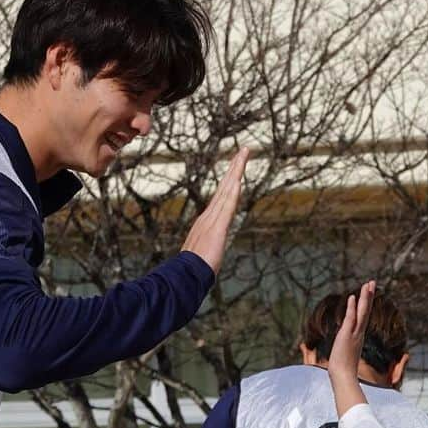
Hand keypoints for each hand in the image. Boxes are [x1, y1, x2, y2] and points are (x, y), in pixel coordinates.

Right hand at [181, 146, 249, 274]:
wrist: (183, 278)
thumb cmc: (190, 271)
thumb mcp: (201, 257)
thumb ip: (204, 252)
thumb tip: (204, 257)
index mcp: (206, 222)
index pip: (221, 197)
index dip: (230, 181)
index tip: (237, 167)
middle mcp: (208, 217)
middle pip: (225, 188)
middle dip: (235, 168)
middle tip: (244, 150)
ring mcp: (211, 221)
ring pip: (227, 191)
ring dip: (236, 172)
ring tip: (244, 154)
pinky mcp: (216, 229)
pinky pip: (226, 207)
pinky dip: (232, 192)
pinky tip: (238, 179)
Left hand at [326, 279, 375, 415]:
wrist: (343, 377)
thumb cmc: (343, 369)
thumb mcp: (344, 354)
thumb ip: (346, 350)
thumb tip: (343, 349)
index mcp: (358, 336)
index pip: (363, 316)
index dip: (366, 303)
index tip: (368, 292)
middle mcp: (359, 333)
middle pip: (366, 310)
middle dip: (369, 296)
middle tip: (372, 282)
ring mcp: (354, 334)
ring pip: (362, 312)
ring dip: (364, 297)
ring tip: (367, 284)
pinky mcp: (347, 336)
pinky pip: (350, 319)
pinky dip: (351, 308)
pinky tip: (352, 297)